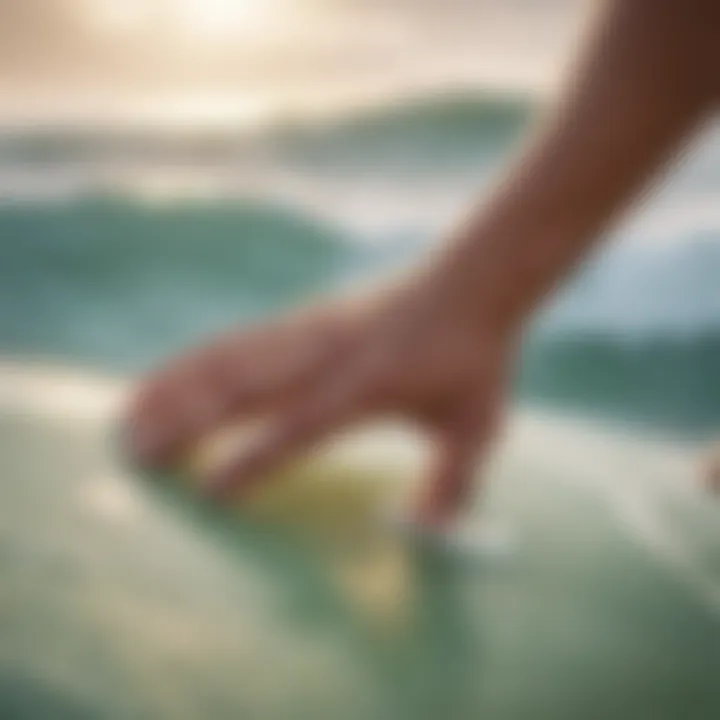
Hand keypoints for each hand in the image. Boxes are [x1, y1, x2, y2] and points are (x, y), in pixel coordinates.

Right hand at [125, 275, 516, 525]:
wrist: (472, 282)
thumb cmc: (475, 357)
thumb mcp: (477, 426)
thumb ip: (453, 483)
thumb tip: (430, 535)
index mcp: (365, 386)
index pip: (297, 427)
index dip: (253, 460)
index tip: (208, 492)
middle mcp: (326, 356)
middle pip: (242, 389)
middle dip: (185, 423)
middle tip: (135, 455)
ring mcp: (309, 332)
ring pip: (228, 360)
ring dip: (175, 388)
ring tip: (130, 416)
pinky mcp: (304, 319)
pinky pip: (240, 341)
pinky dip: (196, 361)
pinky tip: (170, 377)